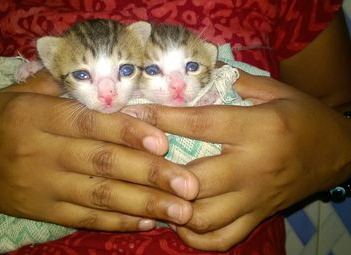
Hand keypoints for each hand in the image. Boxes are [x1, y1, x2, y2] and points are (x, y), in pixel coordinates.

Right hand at [0, 70, 198, 230]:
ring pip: (100, 196)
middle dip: (149, 175)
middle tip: (188, 185)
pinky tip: (146, 222)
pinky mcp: (44, 211)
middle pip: (103, 163)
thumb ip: (58, 86)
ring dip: (143, 204)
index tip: (164, 142)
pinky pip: (85, 218)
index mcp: (36, 117)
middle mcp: (42, 153)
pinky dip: (117, 222)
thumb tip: (102, 76)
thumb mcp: (17, 95)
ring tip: (179, 211)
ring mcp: (44, 187)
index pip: (89, 123)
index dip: (127, 133)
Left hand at [123, 71, 350, 249]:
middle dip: (158, 173)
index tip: (129, 115)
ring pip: (204, 217)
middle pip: (194, 179)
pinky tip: (179, 220)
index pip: (198, 125)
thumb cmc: (302, 117)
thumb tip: (197, 76)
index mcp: (257, 128)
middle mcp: (254, 166)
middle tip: (135, 162)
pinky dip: (195, 236)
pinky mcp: (259, 216)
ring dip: (172, 209)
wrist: (338, 151)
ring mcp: (255, 197)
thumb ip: (236, 82)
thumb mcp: (274, 90)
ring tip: (154, 193)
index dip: (159, 119)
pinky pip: (222, 238)